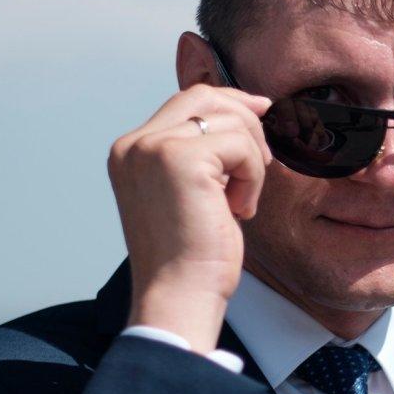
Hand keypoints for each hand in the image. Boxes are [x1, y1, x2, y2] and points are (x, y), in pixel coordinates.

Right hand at [108, 85, 273, 352]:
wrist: (179, 297)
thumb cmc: (192, 259)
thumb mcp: (192, 194)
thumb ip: (203, 155)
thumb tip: (247, 110)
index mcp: (131, 151)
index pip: (186, 100)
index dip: (230, 101)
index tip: (262, 111)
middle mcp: (134, 144)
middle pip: (206, 97)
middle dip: (247, 122)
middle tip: (262, 165)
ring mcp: (153, 148)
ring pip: (230, 120)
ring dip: (251, 162)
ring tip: (239, 203)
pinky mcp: (180, 159)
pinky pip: (241, 146)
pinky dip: (252, 179)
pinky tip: (238, 211)